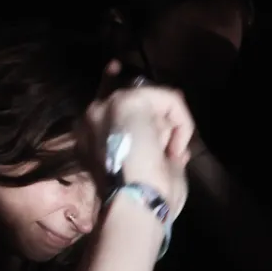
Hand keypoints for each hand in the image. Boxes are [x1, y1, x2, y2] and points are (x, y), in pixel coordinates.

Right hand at [84, 79, 192, 215]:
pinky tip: (175, 145)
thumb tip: (176, 149)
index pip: (102, 98)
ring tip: (166, 153)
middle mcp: (92, 118)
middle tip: (168, 148)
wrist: (132, 204)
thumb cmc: (140, 201)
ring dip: (168, 126)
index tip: (116, 66)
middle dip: (158, 120)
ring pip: (153, 100)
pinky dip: (181, 122)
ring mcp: (107, 106)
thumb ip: (154, 155)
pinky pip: (168, 99)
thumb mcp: (142, 174)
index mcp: (90, 138)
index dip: (109, 81)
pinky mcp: (127, 100)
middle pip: (133, 96)